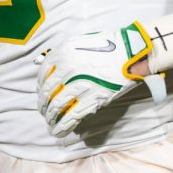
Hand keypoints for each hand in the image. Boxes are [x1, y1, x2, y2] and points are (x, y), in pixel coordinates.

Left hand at [34, 21, 166, 137]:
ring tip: (49, 122)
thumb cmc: (107, 44)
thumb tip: (43, 64)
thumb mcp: (79, 41)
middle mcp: (67, 69)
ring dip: (50, 117)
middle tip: (43, 111)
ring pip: (57, 106)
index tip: (41, 93)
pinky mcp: (93, 100)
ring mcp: (80, 85)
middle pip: (47, 92)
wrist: (132, 51)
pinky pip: (72, 116)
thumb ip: (62, 53)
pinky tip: (57, 131)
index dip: (40, 86)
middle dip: (43, 104)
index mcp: (62, 53)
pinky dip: (62, 126)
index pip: (42, 74)